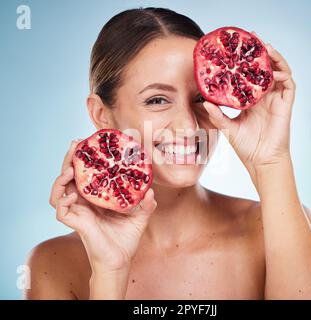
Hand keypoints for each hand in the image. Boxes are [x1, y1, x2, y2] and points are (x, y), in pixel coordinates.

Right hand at [49, 141, 156, 274]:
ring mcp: (78, 212)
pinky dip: (62, 200)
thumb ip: (146, 203)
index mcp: (97, 197)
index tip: (89, 142)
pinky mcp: (75, 223)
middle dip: (69, 159)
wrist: (120, 260)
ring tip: (70, 168)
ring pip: (59, 191)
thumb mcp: (140, 216)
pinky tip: (72, 193)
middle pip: (70, 176)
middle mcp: (84, 202)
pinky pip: (61, 210)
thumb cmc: (126, 238)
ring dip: (61, 177)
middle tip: (75, 144)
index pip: (86, 173)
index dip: (85, 158)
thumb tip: (151, 191)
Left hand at [203, 41, 294, 173]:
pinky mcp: (286, 105)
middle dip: (261, 53)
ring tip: (265, 48)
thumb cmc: (246, 146)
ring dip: (274, 59)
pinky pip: (289, 85)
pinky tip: (272, 72)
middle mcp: (265, 96)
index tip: (238, 48)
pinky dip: (283, 75)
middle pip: (266, 68)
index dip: (246, 61)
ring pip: (280, 71)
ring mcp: (276, 99)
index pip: (251, 75)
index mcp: (252, 99)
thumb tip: (203, 102)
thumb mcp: (227, 127)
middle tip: (253, 38)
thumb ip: (217, 115)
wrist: (260, 161)